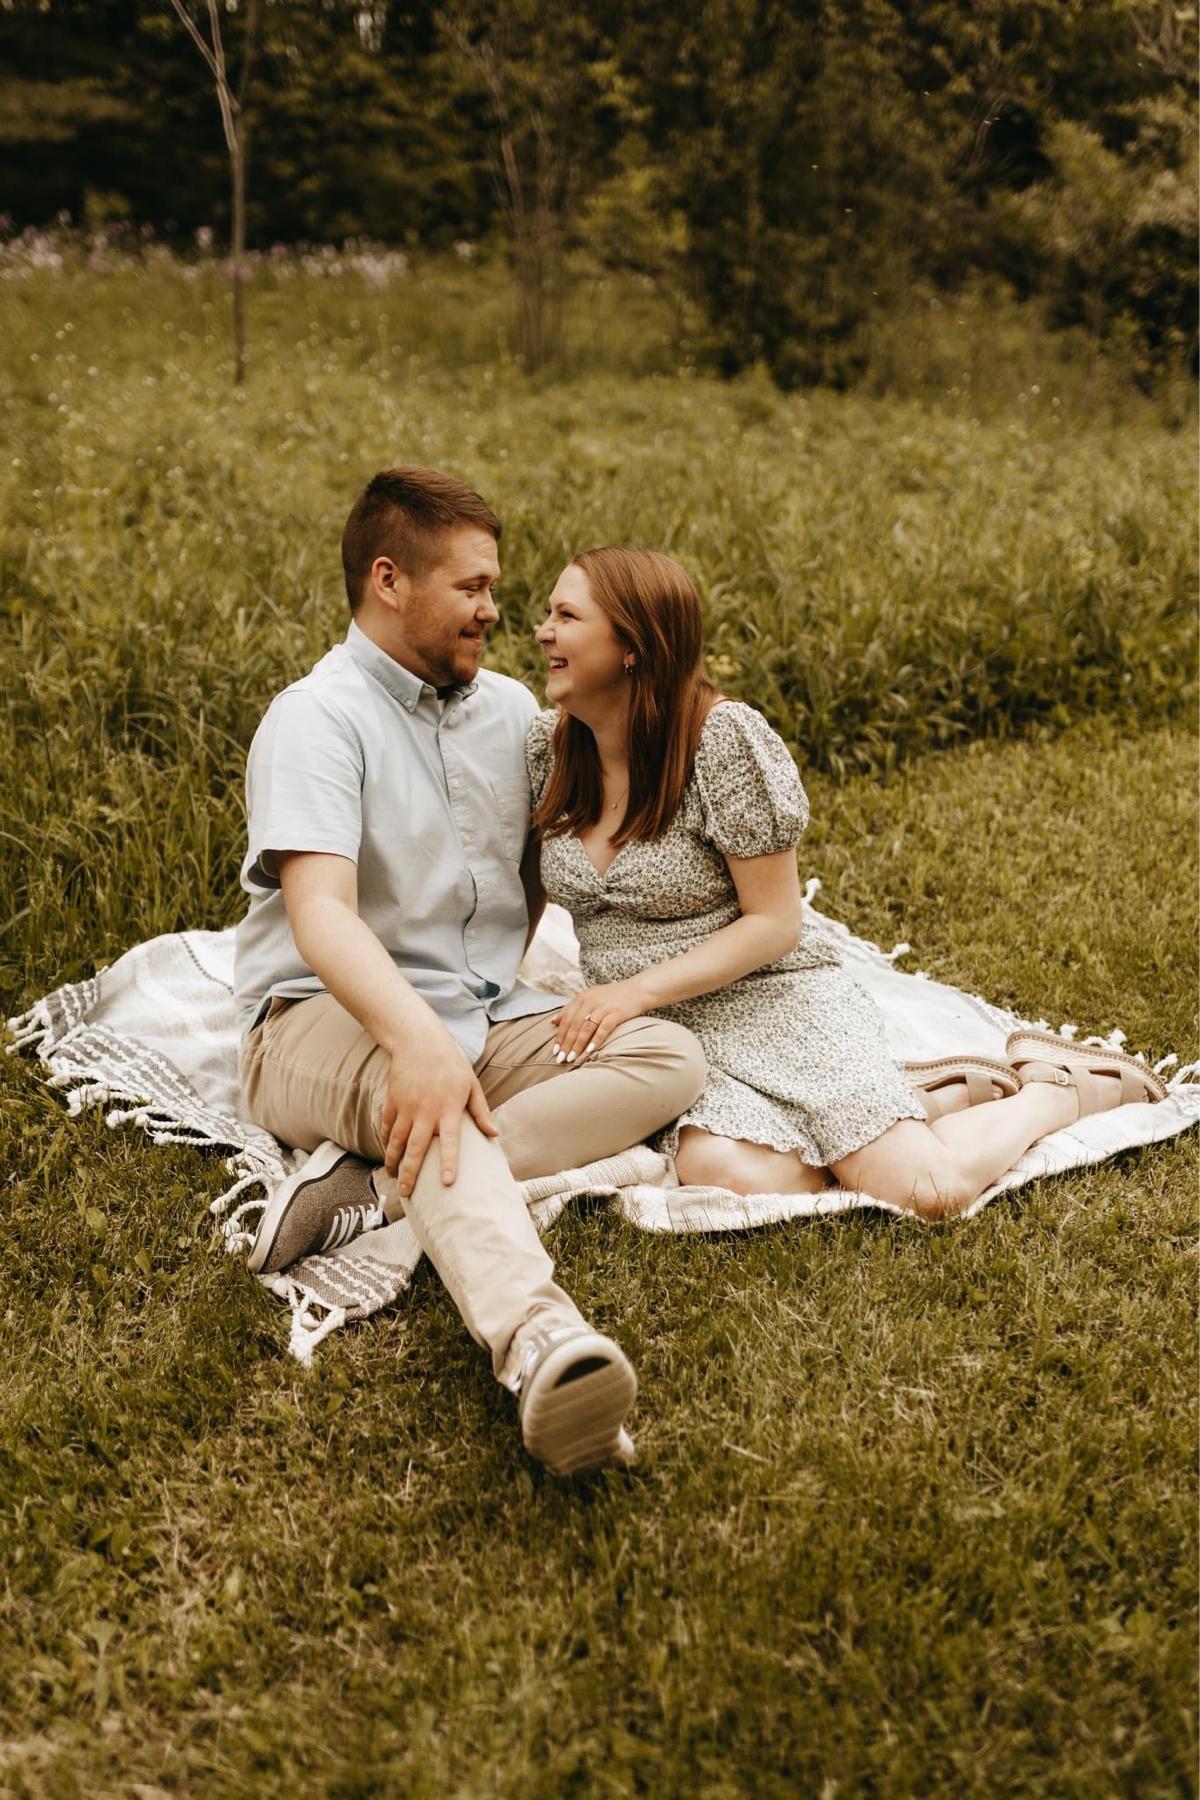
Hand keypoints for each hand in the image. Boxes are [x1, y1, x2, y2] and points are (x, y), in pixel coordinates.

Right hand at [379, 1018, 497, 1192]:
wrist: (419, 1041)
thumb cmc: (451, 1063)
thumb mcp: (471, 1084)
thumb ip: (481, 1111)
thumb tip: (493, 1134)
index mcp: (449, 1108)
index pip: (450, 1141)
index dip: (449, 1162)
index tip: (446, 1182)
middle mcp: (426, 1111)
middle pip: (416, 1148)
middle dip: (410, 1172)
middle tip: (406, 1192)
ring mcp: (406, 1107)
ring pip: (396, 1141)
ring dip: (393, 1161)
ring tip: (393, 1177)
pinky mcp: (392, 1101)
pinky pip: (388, 1126)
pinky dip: (386, 1141)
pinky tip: (388, 1153)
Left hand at [552, 978, 651, 1064]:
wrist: (637, 990)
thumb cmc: (612, 997)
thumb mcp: (590, 997)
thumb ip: (571, 1008)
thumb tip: (553, 1022)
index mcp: (582, 997)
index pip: (566, 1018)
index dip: (560, 1035)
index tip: (555, 1050)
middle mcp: (590, 1001)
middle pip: (574, 1025)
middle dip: (566, 1044)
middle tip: (561, 1059)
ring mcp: (603, 1007)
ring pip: (586, 1028)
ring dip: (578, 1045)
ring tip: (572, 1058)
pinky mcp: (616, 1013)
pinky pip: (603, 1028)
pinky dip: (596, 1040)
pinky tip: (590, 1051)